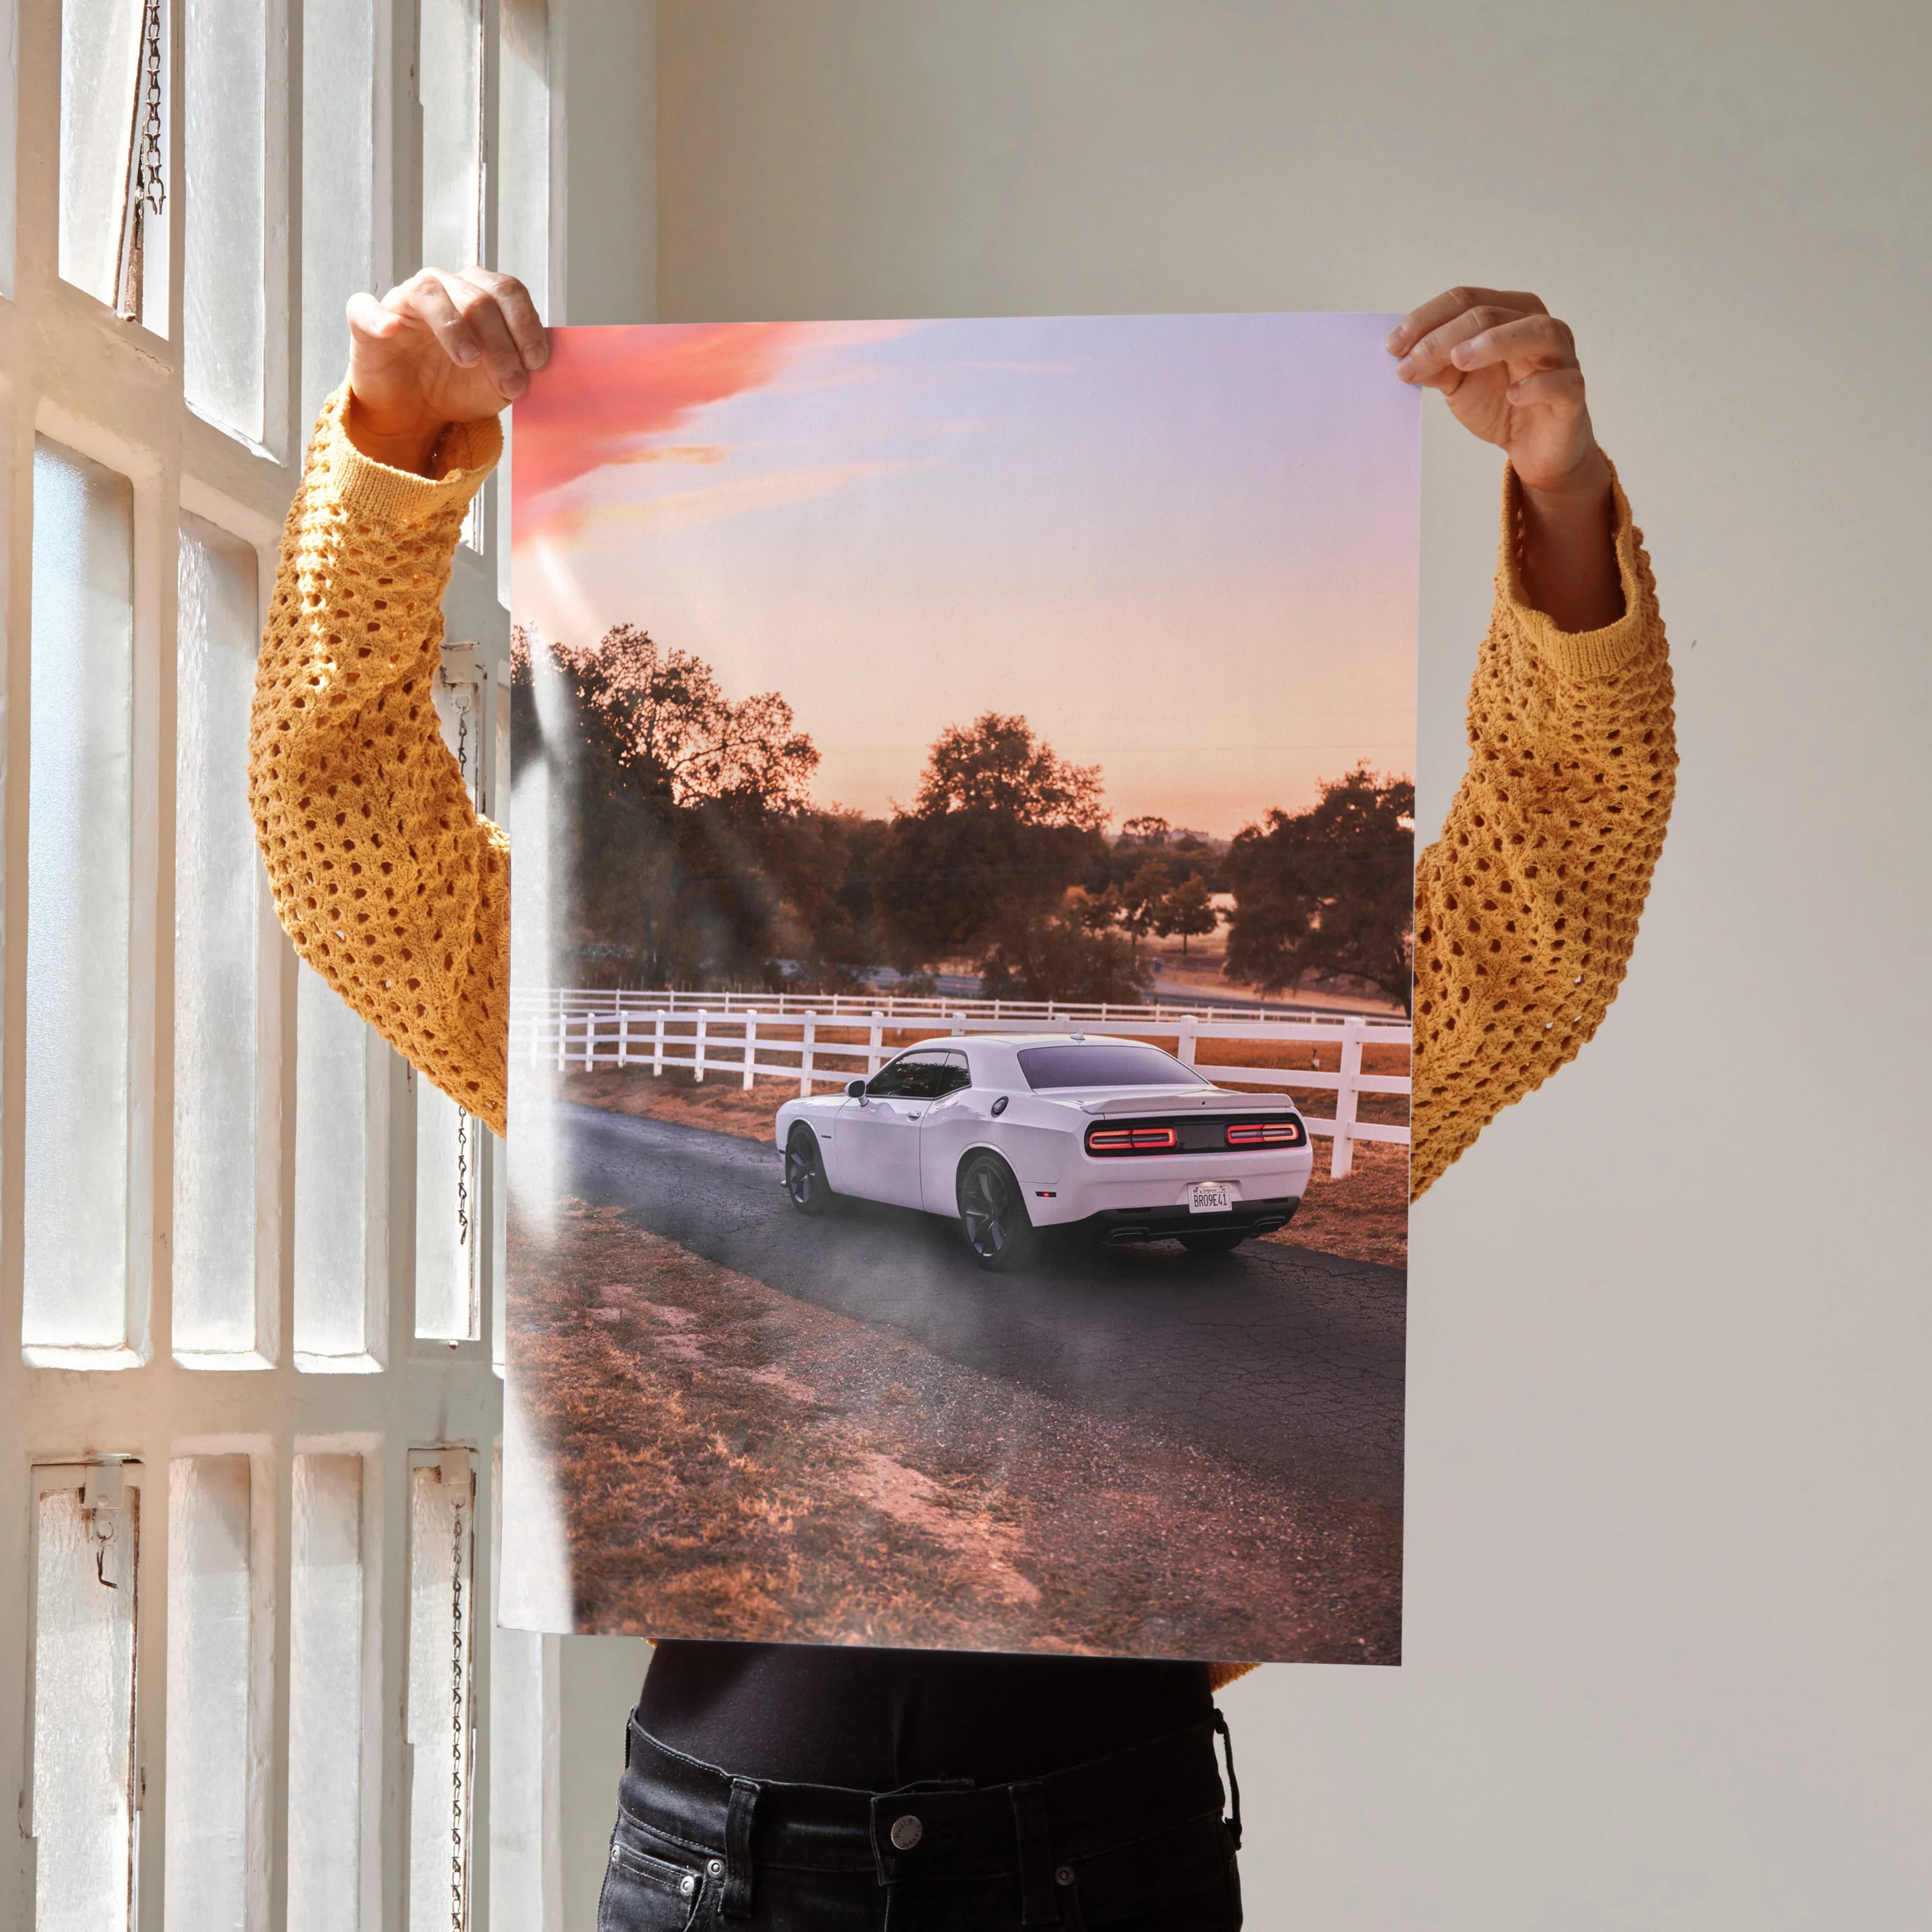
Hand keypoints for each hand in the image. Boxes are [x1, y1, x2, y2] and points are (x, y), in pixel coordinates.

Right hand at [343, 267, 547, 474]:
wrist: (415, 412)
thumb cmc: (457, 387)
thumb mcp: (498, 383)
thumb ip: (519, 367)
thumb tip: (536, 363)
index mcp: (478, 295)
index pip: (507, 291)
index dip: (526, 324)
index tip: (536, 362)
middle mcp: (443, 288)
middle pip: (477, 298)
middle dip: (501, 343)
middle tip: (510, 383)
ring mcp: (404, 301)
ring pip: (430, 293)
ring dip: (455, 328)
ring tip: (469, 361)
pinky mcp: (367, 320)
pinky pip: (365, 307)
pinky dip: (378, 317)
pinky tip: (391, 331)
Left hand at [1389, 287, 1621, 628]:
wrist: (1534, 448)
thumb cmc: (1500, 403)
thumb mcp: (1458, 382)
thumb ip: (1436, 364)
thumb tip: (1403, 354)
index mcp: (1508, 313)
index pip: (1465, 300)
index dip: (1426, 319)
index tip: (1391, 347)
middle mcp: (1538, 326)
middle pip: (1490, 314)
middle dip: (1443, 338)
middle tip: (1409, 364)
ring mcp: (1561, 357)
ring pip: (1535, 332)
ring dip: (1494, 342)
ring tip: (1458, 360)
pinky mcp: (1572, 393)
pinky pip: (1561, 381)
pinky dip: (1537, 384)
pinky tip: (1512, 394)